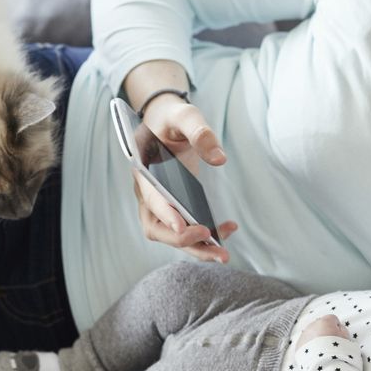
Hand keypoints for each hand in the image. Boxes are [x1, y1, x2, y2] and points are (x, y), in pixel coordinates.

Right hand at [133, 95, 237, 263]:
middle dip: (183, 240)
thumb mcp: (185, 115)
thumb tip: (219, 159)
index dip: (167, 216)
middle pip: (158, 229)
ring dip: (196, 248)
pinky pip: (185, 231)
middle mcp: (146, 194)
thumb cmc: (171, 118)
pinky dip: (203, 238)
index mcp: (143, 172)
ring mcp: (158, 205)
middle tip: (212, 242)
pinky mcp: (173, 209)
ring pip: (171, 236)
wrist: (166, 122)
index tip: (184, 228)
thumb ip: (200, 132)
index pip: (152, 200)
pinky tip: (227, 231)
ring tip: (224, 255)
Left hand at [294, 314, 348, 350]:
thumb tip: (338, 329)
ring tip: (322, 352)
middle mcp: (312, 325)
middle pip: (320, 325)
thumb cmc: (337, 350)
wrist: (324, 365)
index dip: (337, 328)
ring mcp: (304, 334)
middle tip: (330, 345)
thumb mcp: (346, 338)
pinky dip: (309, 347)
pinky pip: (305, 343)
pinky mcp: (298, 344)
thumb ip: (342, 330)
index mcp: (325, 321)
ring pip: (311, 334)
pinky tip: (315, 355)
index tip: (339, 336)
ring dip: (316, 339)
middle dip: (325, 332)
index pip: (332, 319)